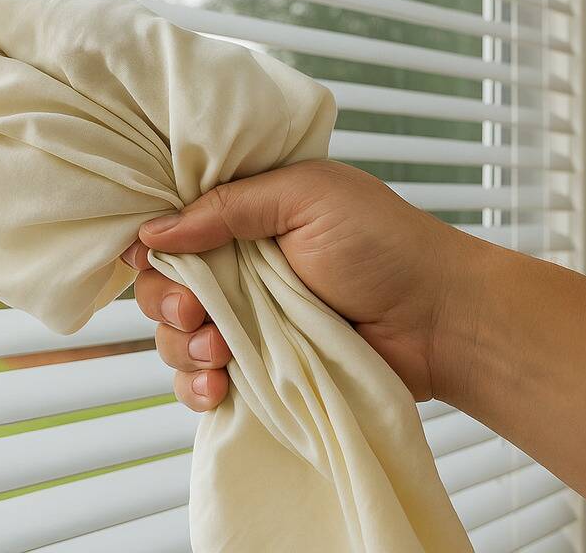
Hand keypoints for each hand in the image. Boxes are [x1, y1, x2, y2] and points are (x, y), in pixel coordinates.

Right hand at [123, 159, 489, 410]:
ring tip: (218, 351)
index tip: (146, 257)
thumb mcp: (306, 196)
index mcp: (245, 218)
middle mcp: (238, 269)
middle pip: (163, 287)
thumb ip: (228, 207)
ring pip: (176, 338)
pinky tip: (218, 388)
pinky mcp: (260, 372)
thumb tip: (152, 231)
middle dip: (164, 303)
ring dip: (182, 347)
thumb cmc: (384, 244)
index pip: (174, 229)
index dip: (153, 245)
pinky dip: (198, 388)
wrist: (439, 321)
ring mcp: (248, 324)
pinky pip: (203, 384)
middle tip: (194, 311)